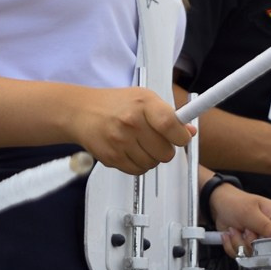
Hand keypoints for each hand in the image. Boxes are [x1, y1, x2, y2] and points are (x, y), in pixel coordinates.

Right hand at [70, 87, 193, 175]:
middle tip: (156, 140)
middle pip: (165, 151)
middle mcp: (130, 122)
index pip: (170, 125)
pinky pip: (137, 171)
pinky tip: (131, 151)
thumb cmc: (114, 104)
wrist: (81, 112)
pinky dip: (138, 164)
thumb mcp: (143, 99)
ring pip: (152, 164)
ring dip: (151, 158)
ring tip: (141, 144)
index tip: (181, 137)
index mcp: (142, 104)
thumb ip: (168, 115)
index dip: (181, 136)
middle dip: (166, 148)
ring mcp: (120, 141)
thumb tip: (189, 132)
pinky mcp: (111, 157)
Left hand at [209, 184, 270, 255]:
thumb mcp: (250, 212)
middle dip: (256, 243)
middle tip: (247, 230)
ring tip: (236, 228)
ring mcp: (260, 241)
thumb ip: (265, 225)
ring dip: (241, 243)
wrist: (218, 204)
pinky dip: (233, 246)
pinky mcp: (248, 248)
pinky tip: (231, 233)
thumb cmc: (236, 202)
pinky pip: (242, 256)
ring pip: (255, 255)